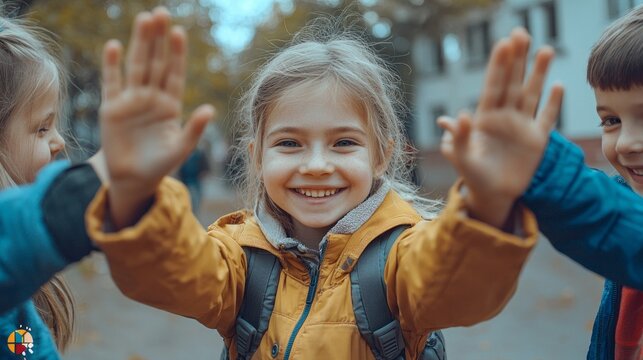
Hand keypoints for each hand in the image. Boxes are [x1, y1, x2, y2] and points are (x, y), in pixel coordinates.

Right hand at [100, 7, 214, 228]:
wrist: (134, 179)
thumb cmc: (161, 164)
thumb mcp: (181, 148)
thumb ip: (194, 129)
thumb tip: (209, 110)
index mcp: (171, 104)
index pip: (174, 73)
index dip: (177, 53)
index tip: (179, 32)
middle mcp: (152, 97)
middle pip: (156, 62)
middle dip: (158, 39)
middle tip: (161, 13)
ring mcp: (132, 100)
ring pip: (136, 66)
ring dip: (140, 43)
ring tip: (144, 20)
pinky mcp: (112, 108)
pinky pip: (112, 83)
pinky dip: (112, 65)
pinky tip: (114, 46)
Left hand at [437, 28, 562, 227]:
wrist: (491, 194)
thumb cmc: (472, 174)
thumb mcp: (461, 157)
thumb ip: (458, 138)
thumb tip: (452, 117)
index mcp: (485, 118)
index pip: (492, 86)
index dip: (497, 66)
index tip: (502, 44)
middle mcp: (504, 117)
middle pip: (512, 83)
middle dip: (516, 59)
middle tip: (520, 33)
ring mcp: (522, 127)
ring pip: (531, 94)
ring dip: (538, 73)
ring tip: (545, 49)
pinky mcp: (536, 141)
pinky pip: (546, 118)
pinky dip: (553, 103)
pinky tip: (558, 85)